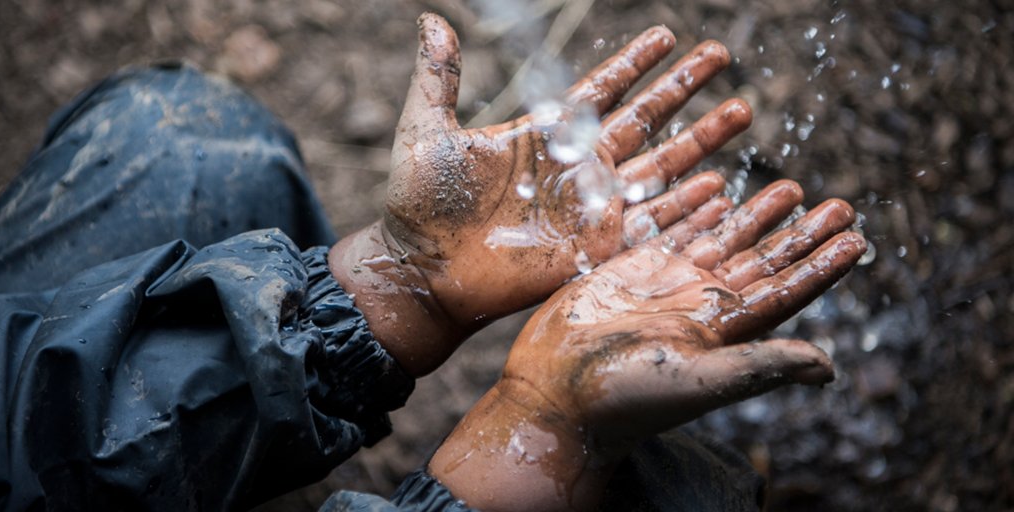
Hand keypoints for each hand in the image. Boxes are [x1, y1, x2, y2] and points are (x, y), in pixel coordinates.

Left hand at [329, 13, 751, 374]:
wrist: (420, 272)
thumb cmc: (417, 205)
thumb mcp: (427, 130)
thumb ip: (438, 76)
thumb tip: (432, 18)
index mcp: (544, 136)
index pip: (602, 89)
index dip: (634, 62)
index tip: (666, 33)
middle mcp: (577, 169)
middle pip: (645, 120)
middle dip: (684, 89)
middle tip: (722, 55)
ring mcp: (591, 209)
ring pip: (662, 166)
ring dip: (703, 140)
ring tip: (743, 110)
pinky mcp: (597, 249)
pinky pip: (655, 225)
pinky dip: (691, 207)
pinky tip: (724, 186)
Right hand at [429, 183, 866, 510]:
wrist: (555, 391)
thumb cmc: (626, 398)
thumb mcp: (700, 380)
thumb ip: (761, 364)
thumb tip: (829, 367)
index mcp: (725, 333)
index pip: (786, 292)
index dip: (822, 266)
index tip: (858, 239)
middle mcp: (701, 306)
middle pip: (764, 261)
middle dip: (800, 233)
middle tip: (840, 204)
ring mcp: (666, 285)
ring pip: (723, 241)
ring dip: (758, 216)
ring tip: (792, 187)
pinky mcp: (628, 269)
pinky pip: (673, 231)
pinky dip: (698, 211)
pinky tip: (722, 191)